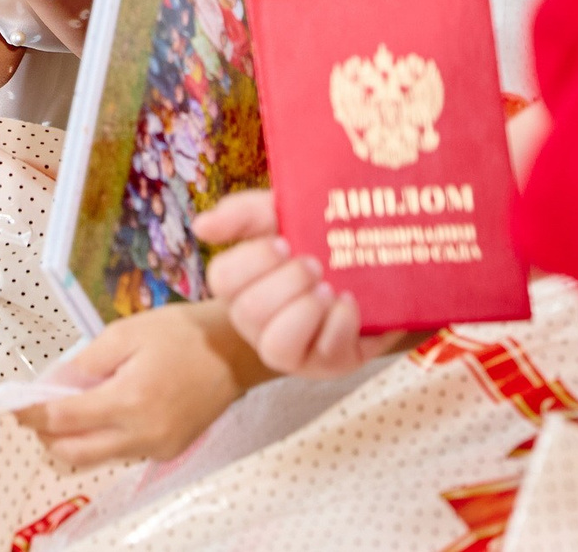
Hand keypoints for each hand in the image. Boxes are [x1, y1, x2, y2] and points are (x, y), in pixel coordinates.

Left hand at [18, 302, 265, 467]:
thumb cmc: (181, 333)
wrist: (235, 350)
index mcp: (128, 400)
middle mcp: (140, 434)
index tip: (15, 406)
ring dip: (72, 440)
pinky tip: (105, 411)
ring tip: (69, 409)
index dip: (31, 413)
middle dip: (46, 435)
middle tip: (36, 411)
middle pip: (72, 452)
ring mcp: (156, 448)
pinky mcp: (168, 451)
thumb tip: (51, 386)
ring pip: (95, 458)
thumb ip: (84, 363)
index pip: (62, 419)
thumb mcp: (125, 333)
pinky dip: (102, 438)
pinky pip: (121, 453)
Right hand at [200, 189, 392, 378]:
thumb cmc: (318, 238)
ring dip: (304, 311)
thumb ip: (243, 213)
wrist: (376, 264)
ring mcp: (293, 350)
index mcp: (242, 285)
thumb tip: (201, 227)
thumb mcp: (283, 214)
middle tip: (315, 264)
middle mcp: (258, 323)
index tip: (284, 243)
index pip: (222, 278)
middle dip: (286, 284)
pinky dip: (339, 324)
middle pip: (249, 313)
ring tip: (329, 289)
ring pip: (276, 347)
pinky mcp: (329, 365)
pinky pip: (325, 355)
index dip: (252, 261)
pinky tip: (350, 302)